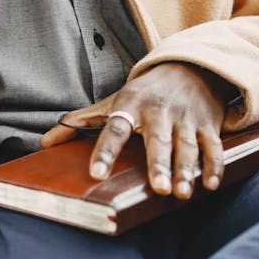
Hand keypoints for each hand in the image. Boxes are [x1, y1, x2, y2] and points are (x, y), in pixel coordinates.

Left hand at [41, 62, 231, 199]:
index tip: (95, 173)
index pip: (114, 128)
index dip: (104, 151)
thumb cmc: (144, 91)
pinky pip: (213, 146)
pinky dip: (214, 165)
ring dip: (186, 169)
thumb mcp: (113, 100)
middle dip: (158, 163)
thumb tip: (44, 142)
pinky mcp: (208, 124)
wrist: (190, 65)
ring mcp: (186, 117)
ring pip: (186, 145)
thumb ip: (81, 121)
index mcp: (131, 104)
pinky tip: (210, 185)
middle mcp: (159, 110)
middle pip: (157, 140)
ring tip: (182, 193)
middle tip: (158, 188)